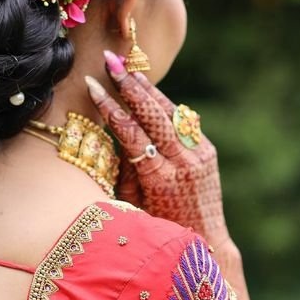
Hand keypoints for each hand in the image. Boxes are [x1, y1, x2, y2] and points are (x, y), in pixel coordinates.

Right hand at [86, 53, 229, 247]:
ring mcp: (199, 154)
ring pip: (170, 111)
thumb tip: (116, 131)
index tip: (92, 86)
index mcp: (159, 178)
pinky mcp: (207, 150)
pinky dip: (163, 104)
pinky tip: (148, 90)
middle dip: (129, 85)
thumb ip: (124, 165)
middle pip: (152, 114)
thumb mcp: (132, 200)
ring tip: (128, 67)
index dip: (110, 107)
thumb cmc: (157, 225)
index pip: (130, 132)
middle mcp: (183, 162)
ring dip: (147, 88)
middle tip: (110, 61)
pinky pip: (182, 120)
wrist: (205, 238)